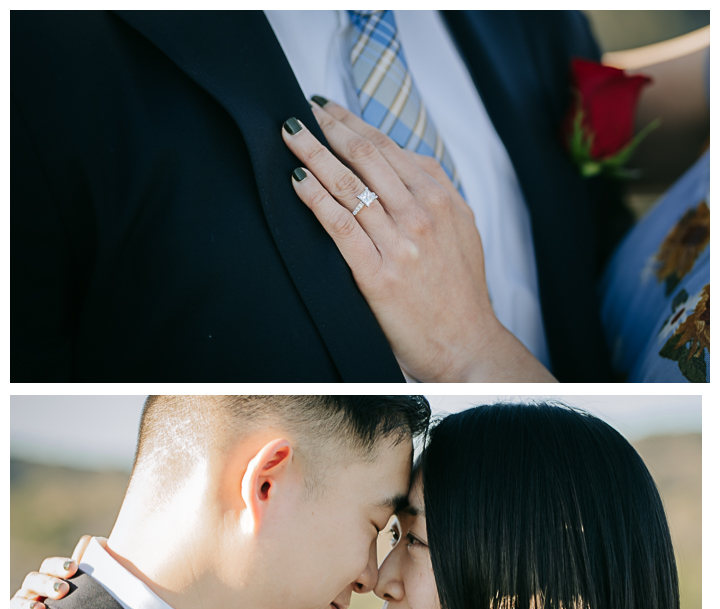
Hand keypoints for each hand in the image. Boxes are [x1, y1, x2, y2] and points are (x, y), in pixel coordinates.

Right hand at [10, 536, 92, 608]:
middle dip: (47, 584)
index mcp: (51, 580)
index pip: (50, 567)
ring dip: (27, 605)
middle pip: (33, 581)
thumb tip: (95, 539)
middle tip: (63, 590)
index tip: (73, 567)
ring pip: (18, 603)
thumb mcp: (91, 590)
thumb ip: (94, 564)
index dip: (58, 566)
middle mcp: (34, 593)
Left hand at [283, 100, 554, 382]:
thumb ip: (436, 194)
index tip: (329, 110)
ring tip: (290, 135)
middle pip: (366, 157)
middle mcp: (422, 214)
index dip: (354, 123)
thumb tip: (404, 159)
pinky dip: (315, 198)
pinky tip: (297, 181)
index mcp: (441, 199)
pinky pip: (340, 225)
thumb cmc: (460, 292)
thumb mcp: (462, 230)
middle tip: (300, 114)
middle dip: (329, 129)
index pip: (390, 148)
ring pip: (349, 185)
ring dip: (313, 154)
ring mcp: (400, 244)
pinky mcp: (379, 275)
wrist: (466, 345)